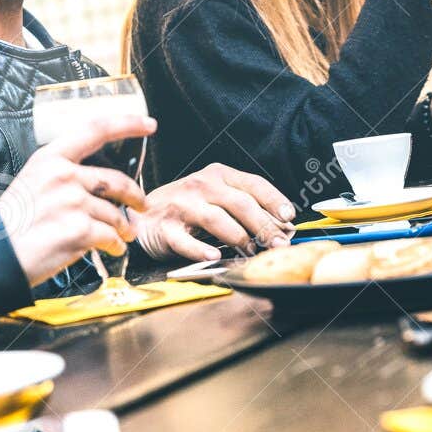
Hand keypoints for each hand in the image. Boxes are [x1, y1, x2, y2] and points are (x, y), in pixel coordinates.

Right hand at [0, 115, 153, 286]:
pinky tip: (111, 249)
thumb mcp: (33, 180)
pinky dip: (115, 245)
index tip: (148, 125)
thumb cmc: (14, 222)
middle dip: (136, 196)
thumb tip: (99, 183)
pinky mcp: (79, 230)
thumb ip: (64, 173)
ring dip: (123, 228)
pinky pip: (112, 236)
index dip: (127, 125)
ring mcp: (72, 202)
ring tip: (121, 237)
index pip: (96, 130)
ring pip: (116, 213)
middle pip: (117, 180)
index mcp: (51, 158)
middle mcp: (63, 175)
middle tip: (142, 205)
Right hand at [132, 163, 295, 261]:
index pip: (253, 184)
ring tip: (252, 252)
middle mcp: (201, 185)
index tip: (289, 218)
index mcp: (218, 175)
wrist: (141, 215)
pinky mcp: (165, 228)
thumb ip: (244, 207)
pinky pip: (185, 240)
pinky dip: (201, 249)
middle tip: (279, 244)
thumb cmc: (186, 208)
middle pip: (240, 203)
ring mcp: (181, 205)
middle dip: (264, 225)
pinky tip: (215, 256)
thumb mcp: (216, 197)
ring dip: (239, 238)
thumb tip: (281, 226)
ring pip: (216, 219)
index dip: (274, 201)